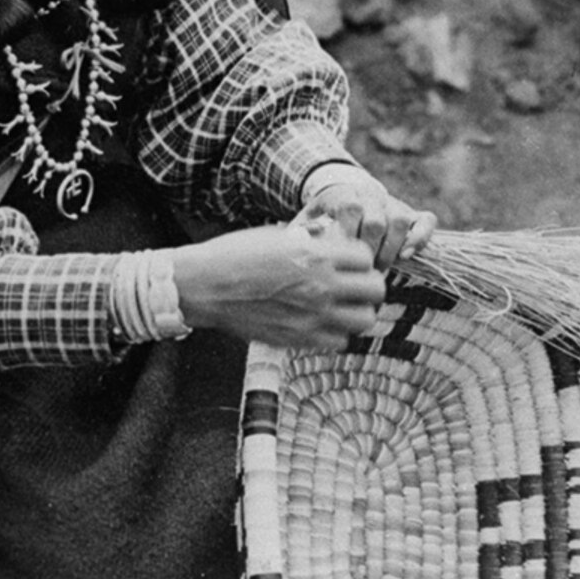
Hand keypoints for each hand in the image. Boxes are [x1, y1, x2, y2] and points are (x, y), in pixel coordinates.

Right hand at [171, 222, 385, 349]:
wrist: (203, 286)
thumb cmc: (236, 255)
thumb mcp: (279, 235)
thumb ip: (312, 243)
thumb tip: (332, 243)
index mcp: (317, 255)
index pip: (367, 258)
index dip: (361, 259)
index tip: (351, 263)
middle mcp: (321, 286)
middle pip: (376, 291)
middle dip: (368, 286)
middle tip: (355, 287)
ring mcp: (311, 316)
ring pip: (364, 321)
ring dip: (358, 312)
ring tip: (343, 307)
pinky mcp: (297, 339)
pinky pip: (338, 342)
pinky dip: (336, 334)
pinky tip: (322, 323)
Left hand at [298, 161, 435, 269]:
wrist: (346, 195)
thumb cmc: (324, 217)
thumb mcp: (308, 220)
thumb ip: (301, 232)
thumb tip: (298, 247)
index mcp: (345, 193)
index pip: (351, 209)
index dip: (349, 237)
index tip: (343, 260)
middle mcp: (372, 195)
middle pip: (377, 221)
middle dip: (371, 251)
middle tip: (363, 272)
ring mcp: (394, 203)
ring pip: (401, 221)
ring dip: (391, 249)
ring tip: (381, 268)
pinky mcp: (413, 212)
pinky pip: (426, 220)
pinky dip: (421, 237)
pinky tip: (407, 255)